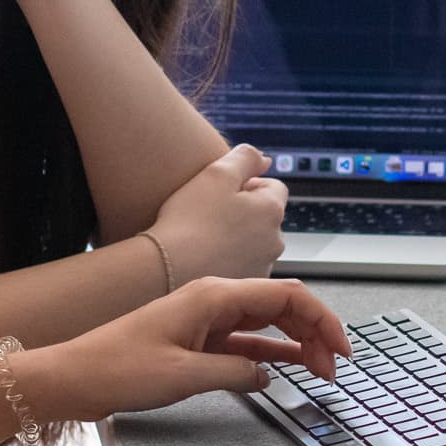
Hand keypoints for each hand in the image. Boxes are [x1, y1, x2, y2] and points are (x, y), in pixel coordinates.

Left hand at [20, 276, 347, 422]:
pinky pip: (246, 342)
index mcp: (214, 295)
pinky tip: (288, 367)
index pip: (287, 295)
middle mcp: (214, 299)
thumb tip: (268, 372)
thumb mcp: (183, 375)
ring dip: (298, 343)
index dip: (323, 320)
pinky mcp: (198, 340)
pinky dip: (271, 353)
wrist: (74, 375)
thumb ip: (234, 372)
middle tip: (335, 367)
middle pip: (282, 306)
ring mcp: (206, 319)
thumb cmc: (118, 368)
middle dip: (315, 332)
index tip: (343, 348)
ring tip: (321, 369)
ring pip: (267, 323)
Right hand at [148, 143, 287, 283]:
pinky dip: (230, 260)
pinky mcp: (246, 288)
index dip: (249, 184)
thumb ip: (246, 157)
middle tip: (211, 213)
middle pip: (266, 216)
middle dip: (245, 211)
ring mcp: (263, 267)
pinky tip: (206, 257)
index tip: (223, 191)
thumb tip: (265, 160)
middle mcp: (275, 241)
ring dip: (238, 237)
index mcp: (272, 210)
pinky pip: (243, 266)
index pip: (274, 187)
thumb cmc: (190, 219)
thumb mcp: (217, 172)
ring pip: (255, 243)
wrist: (170, 269)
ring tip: (206, 237)